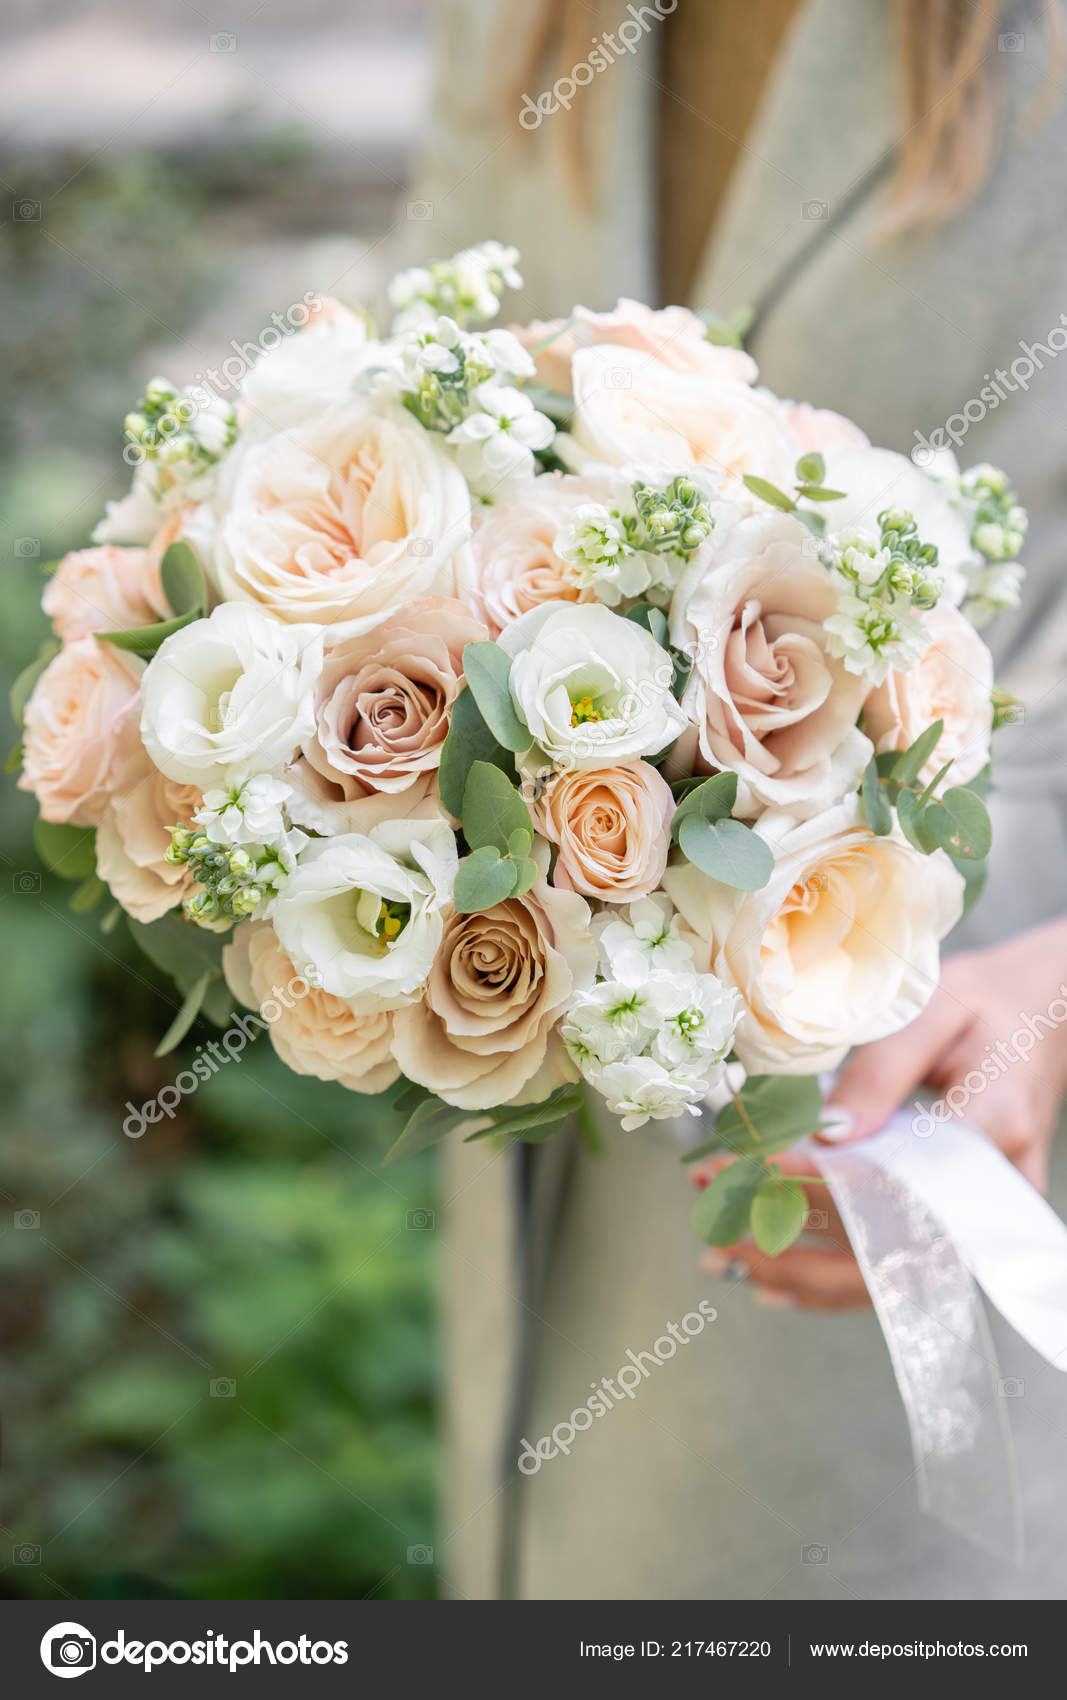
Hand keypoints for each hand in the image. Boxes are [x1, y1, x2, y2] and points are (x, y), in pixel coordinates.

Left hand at [691, 917, 1066, 1310]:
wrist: (1043, 1017)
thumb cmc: (987, 1004)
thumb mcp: (932, 1011)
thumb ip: (880, 1072)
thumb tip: (825, 1135)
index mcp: (993, 1123)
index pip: (896, 1177)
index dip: (820, 1184)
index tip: (755, 1169)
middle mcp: (992, 1190)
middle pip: (886, 1246)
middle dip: (792, 1236)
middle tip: (716, 1214)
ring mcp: (982, 1220)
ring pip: (885, 1275)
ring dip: (797, 1270)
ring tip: (721, 1252)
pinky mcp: (963, 1230)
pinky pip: (894, 1272)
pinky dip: (828, 1282)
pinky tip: (769, 1282)